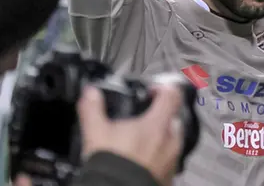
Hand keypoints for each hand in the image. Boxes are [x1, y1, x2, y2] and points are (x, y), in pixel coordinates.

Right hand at [12, 85, 181, 185]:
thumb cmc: (112, 165)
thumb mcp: (96, 133)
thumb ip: (93, 108)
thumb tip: (90, 93)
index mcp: (158, 125)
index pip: (172, 94)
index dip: (162, 87)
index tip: (151, 91)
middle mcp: (171, 141)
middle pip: (174, 118)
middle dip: (160, 115)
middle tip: (142, 119)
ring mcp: (173, 159)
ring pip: (173, 140)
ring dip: (160, 137)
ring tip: (139, 142)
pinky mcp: (170, 176)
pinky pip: (169, 159)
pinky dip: (159, 156)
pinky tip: (142, 160)